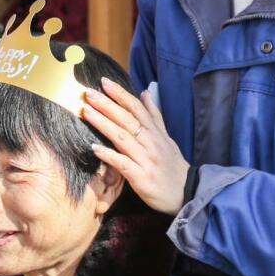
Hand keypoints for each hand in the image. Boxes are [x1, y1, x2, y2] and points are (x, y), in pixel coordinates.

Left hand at [81, 77, 188, 215]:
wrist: (188, 193)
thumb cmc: (173, 166)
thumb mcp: (166, 138)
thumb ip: (154, 116)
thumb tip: (146, 92)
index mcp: (155, 132)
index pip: (136, 108)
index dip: (120, 94)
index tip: (104, 82)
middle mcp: (151, 142)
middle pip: (127, 119)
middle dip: (107, 104)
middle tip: (88, 93)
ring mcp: (146, 160)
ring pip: (123, 138)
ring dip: (103, 124)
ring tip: (87, 112)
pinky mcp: (141, 178)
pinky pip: (123, 164)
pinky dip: (109, 155)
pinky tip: (94, 148)